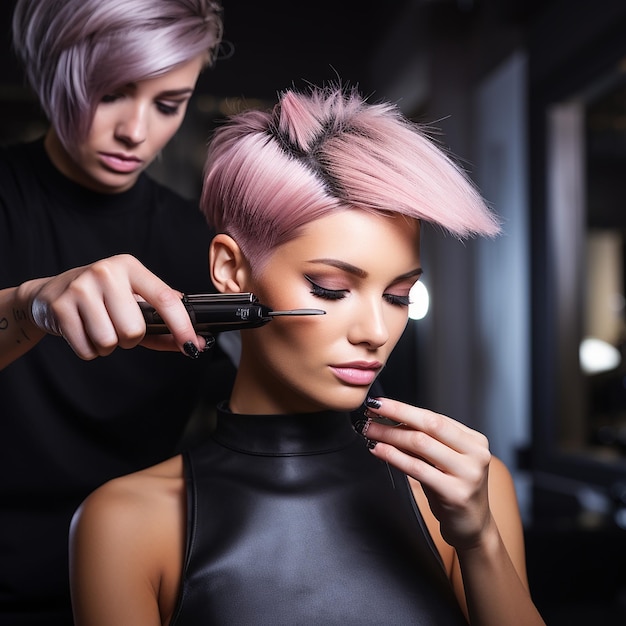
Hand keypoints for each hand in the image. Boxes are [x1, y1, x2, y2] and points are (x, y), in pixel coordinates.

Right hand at [19, 254, 211, 359]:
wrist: (49, 294)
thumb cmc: (102, 300)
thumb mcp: (133, 301)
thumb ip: (164, 322)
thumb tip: (195, 342)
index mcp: (130, 267)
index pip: (165, 298)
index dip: (182, 325)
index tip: (193, 345)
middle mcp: (106, 272)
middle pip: (134, 329)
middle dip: (129, 338)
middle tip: (117, 325)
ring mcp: (81, 288)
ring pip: (110, 341)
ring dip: (108, 346)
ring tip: (98, 327)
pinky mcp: (60, 307)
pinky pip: (87, 349)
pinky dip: (89, 350)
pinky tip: (83, 331)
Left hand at [361, 397, 492, 551]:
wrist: (473, 527)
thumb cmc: (453, 491)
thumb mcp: (442, 461)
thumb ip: (424, 442)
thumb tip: (392, 420)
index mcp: (474, 440)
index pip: (434, 417)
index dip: (404, 409)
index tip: (381, 404)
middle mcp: (475, 454)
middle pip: (429, 425)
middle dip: (396, 414)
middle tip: (371, 410)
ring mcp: (468, 473)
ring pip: (421, 444)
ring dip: (390, 435)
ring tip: (371, 431)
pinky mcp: (456, 493)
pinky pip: (417, 468)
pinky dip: (394, 456)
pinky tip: (379, 450)